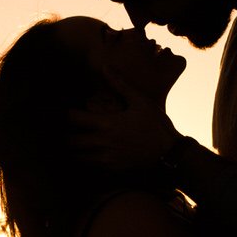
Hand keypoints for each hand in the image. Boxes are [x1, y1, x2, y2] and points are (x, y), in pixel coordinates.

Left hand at [68, 65, 184, 170]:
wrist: (170, 153)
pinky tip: (94, 151)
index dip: (69, 113)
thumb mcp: (140, 101)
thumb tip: (105, 67)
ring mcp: (106, 158)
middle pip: (71, 142)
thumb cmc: (156, 125)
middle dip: (67, 134)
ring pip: (78, 157)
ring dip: (76, 149)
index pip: (74, 119)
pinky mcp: (113, 169)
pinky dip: (87, 159)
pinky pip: (91, 166)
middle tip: (72, 128)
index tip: (72, 110)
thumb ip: (119, 84)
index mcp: (106, 124)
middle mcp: (102, 143)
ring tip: (79, 140)